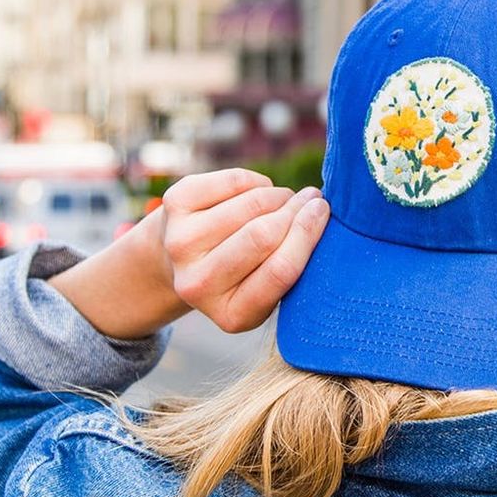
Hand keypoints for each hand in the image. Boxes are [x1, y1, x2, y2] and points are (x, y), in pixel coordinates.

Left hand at [49, 168, 328, 338]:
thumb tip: (319, 216)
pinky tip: (257, 192)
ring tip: (286, 199)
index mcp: (232, 315)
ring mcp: (180, 243)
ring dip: (278, 195)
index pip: (279, 271)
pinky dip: (256, 182)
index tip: (323, 211)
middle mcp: (198, 284)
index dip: (306, 235)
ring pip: (249, 204)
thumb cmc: (242, 276)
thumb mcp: (267, 290)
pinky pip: (232, 181)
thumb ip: (293, 268)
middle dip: (296, 210)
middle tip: (313, 199)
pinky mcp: (173, 205)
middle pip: (262, 235)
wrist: (177, 262)